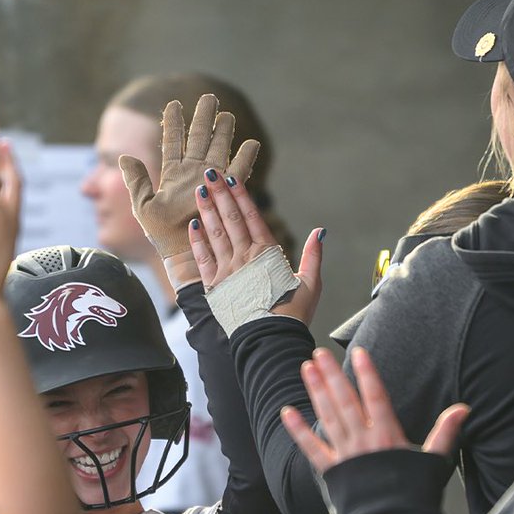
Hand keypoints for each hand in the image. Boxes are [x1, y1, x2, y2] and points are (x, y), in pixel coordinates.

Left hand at [119, 94, 259, 263]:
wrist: (182, 253)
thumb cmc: (162, 236)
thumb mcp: (143, 206)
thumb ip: (136, 181)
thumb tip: (123, 156)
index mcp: (173, 174)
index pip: (173, 142)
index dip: (173, 122)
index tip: (173, 104)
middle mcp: (193, 173)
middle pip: (199, 138)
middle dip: (204, 117)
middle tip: (209, 97)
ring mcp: (211, 181)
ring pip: (218, 148)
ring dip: (223, 131)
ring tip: (226, 115)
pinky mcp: (225, 192)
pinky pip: (239, 171)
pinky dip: (246, 157)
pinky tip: (251, 143)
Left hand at [188, 172, 323, 323]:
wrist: (269, 341)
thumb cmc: (293, 315)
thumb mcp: (310, 284)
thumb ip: (313, 255)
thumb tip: (321, 231)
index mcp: (268, 254)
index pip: (252, 218)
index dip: (241, 196)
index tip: (232, 179)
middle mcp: (245, 258)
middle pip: (230, 219)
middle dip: (220, 194)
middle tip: (209, 173)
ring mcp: (228, 271)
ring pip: (215, 234)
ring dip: (207, 211)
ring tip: (200, 190)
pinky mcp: (215, 287)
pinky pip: (203, 259)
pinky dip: (197, 241)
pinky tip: (192, 225)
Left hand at [280, 346, 468, 473]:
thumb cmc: (414, 495)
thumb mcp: (434, 461)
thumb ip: (446, 432)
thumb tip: (463, 408)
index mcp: (388, 436)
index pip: (376, 397)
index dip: (367, 374)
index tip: (358, 353)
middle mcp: (363, 441)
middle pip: (345, 401)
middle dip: (332, 375)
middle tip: (320, 353)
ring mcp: (345, 455)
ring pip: (328, 417)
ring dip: (316, 392)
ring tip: (307, 369)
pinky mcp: (331, 471)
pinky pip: (311, 448)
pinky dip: (298, 430)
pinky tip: (287, 412)